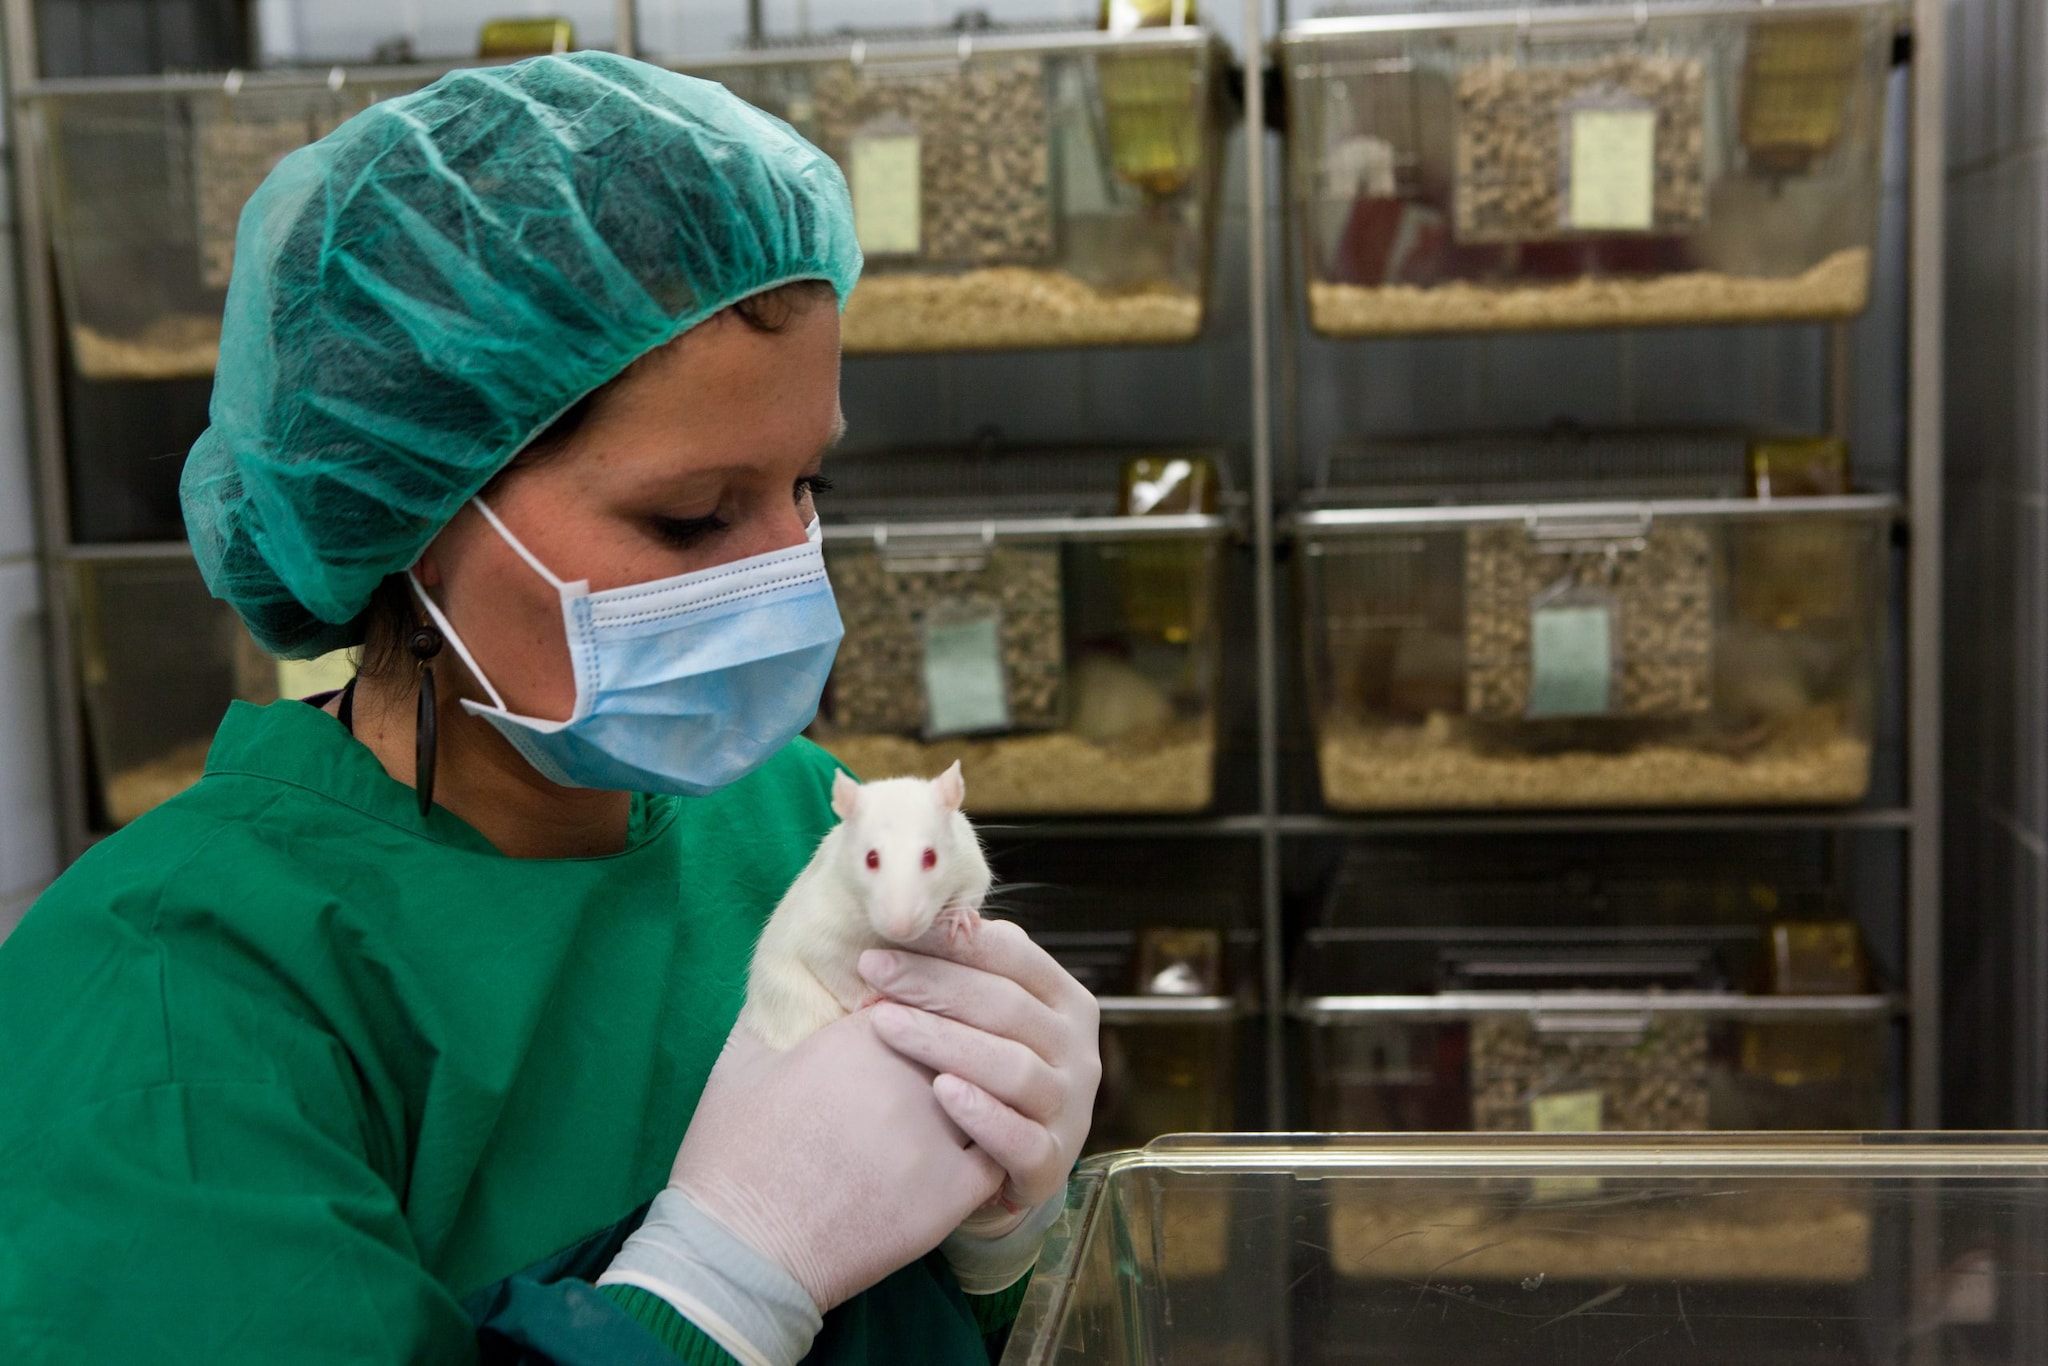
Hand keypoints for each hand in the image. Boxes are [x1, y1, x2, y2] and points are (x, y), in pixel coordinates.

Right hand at [666, 1011, 1005, 1311]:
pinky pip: (998, 1153)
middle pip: (961, 1039)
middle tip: (945, 1061)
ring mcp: (936, 1136)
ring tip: (965, 1100)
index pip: (920, 996)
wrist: (739, 1252)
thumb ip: (775, 1011)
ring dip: (982, 1092)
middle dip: (957, 1045)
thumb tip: (789, 981)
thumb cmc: (732, 1157)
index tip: (915, 1016)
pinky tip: (976, 1146)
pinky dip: (992, 1146)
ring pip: (989, 1092)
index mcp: (860, 1037)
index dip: (919, 1004)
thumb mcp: (741, 1063)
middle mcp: (908, 1078)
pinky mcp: (951, 1193)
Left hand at [858, 917, 1101, 1223]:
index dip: (954, 942)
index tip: (891, 934)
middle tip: (873, 970)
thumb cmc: (983, 1073)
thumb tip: (939, 913)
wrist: (1003, 1166)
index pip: (1015, 956)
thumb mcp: (986, 1017)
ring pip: (1012, 1067)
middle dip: (934, 984)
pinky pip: (1020, 1138)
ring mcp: (1071, 1109)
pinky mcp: (1053, 1163)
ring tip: (883, 1024)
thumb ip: (972, 970)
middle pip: (1006, 1007)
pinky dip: (981, 1114)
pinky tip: (940, 1093)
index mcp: (1067, 1002)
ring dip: (944, 1041)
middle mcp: (1080, 1051)